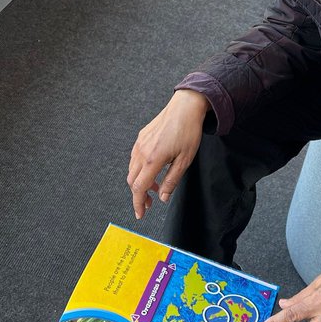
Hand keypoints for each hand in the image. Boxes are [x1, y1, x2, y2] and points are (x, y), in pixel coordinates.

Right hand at [127, 89, 209, 217]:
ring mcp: (139, 144)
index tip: (141, 214)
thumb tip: (163, 198)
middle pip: (132, 181)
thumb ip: (172, 181)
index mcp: (152, 160)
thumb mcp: (185, 160)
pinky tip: (153, 171)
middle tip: (151, 204)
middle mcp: (142, 152)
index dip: (138, 204)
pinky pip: (135, 159)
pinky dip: (140, 170)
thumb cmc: (188, 132)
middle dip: (139, 195)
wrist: (185, 107)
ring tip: (156, 187)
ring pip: (132, 170)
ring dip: (140, 182)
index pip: (139, 188)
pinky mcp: (141, 138)